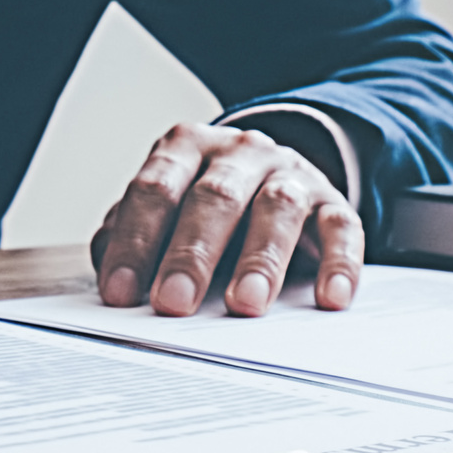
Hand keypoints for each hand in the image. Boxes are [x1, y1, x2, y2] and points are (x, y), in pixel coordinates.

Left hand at [91, 121, 362, 318]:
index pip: (155, 190)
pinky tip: (329, 297)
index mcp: (186, 149)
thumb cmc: (206, 205)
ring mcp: (290, 174)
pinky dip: (338, 264)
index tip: (120, 292)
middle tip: (174, 301)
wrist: (274, 174)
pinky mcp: (333, 202)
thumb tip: (111, 278)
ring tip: (246, 303)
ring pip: (277, 207)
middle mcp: (239, 153)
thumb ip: (133, 236)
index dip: (136, 242)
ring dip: (261, 258)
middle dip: (192, 253)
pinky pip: (341, 228)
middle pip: (214, 197)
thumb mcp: (165, 210)